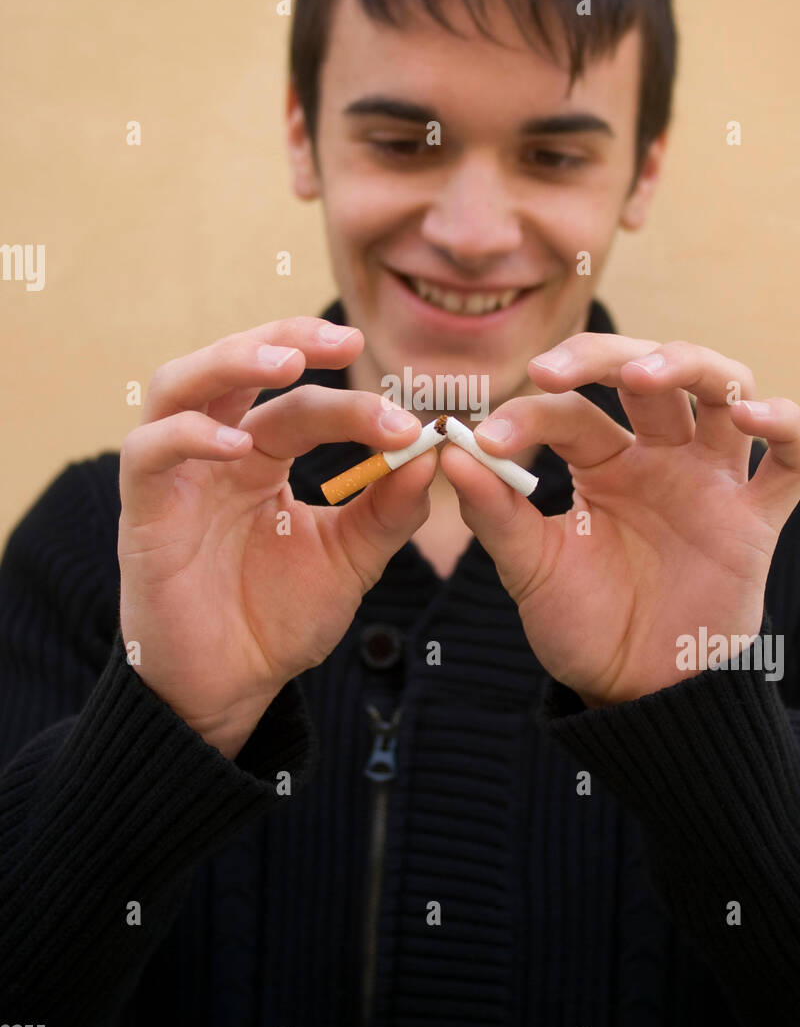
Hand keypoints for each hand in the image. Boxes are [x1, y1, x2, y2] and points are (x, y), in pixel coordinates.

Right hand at [118, 317, 435, 756]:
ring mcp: (174, 475)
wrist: (230, 688)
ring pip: (180, 384)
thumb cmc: (278, 619)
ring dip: (232, 362)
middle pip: (235, 363)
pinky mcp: (141, 511)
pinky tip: (238, 447)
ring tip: (287, 363)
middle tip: (345, 341)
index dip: (354, 401)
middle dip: (287, 338)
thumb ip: (387, 510)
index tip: (409, 424)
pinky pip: (149, 452)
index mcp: (262, 455)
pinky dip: (189, 436)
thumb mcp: (349, 560)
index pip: (302, 402)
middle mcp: (214, 451)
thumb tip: (431, 454)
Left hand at [439, 335, 799, 706]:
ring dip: (690, 365)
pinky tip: (751, 416)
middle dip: (604, 356)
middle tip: (553, 370)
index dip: (527, 414)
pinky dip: (784, 424)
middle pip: (648, 372)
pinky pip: (792, 458)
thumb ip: (496, 512)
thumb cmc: (584, 628)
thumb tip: (451, 451)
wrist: (635, 696)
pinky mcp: (755, 520)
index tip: (483, 439)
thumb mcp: (530, 569)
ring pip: (723, 388)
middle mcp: (661, 458)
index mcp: (603, 463)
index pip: (570, 411)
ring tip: (645, 374)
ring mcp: (712, 481)